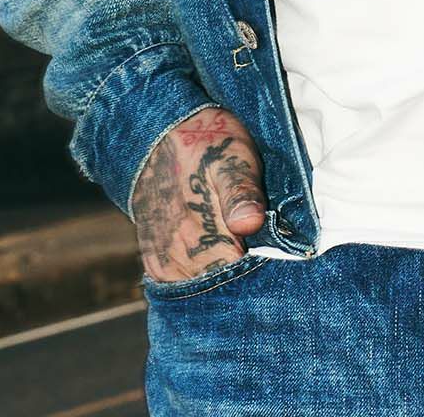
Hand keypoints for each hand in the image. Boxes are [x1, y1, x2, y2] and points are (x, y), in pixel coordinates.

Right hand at [131, 106, 267, 282]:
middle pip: (219, 289)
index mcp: (203, 235)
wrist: (158, 134)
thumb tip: (249, 224)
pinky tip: (211, 255)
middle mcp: (178, 257)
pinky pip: (179, 285)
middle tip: (253, 247)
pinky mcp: (154, 261)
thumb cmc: (206, 145)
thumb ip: (241, 193)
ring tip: (233, 247)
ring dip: (218, 277)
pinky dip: (197, 277)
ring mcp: (163, 263)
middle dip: (239, 277)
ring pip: (199, 289)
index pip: (238, 279)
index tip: (269, 252)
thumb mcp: (233, 157)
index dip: (258, 269)